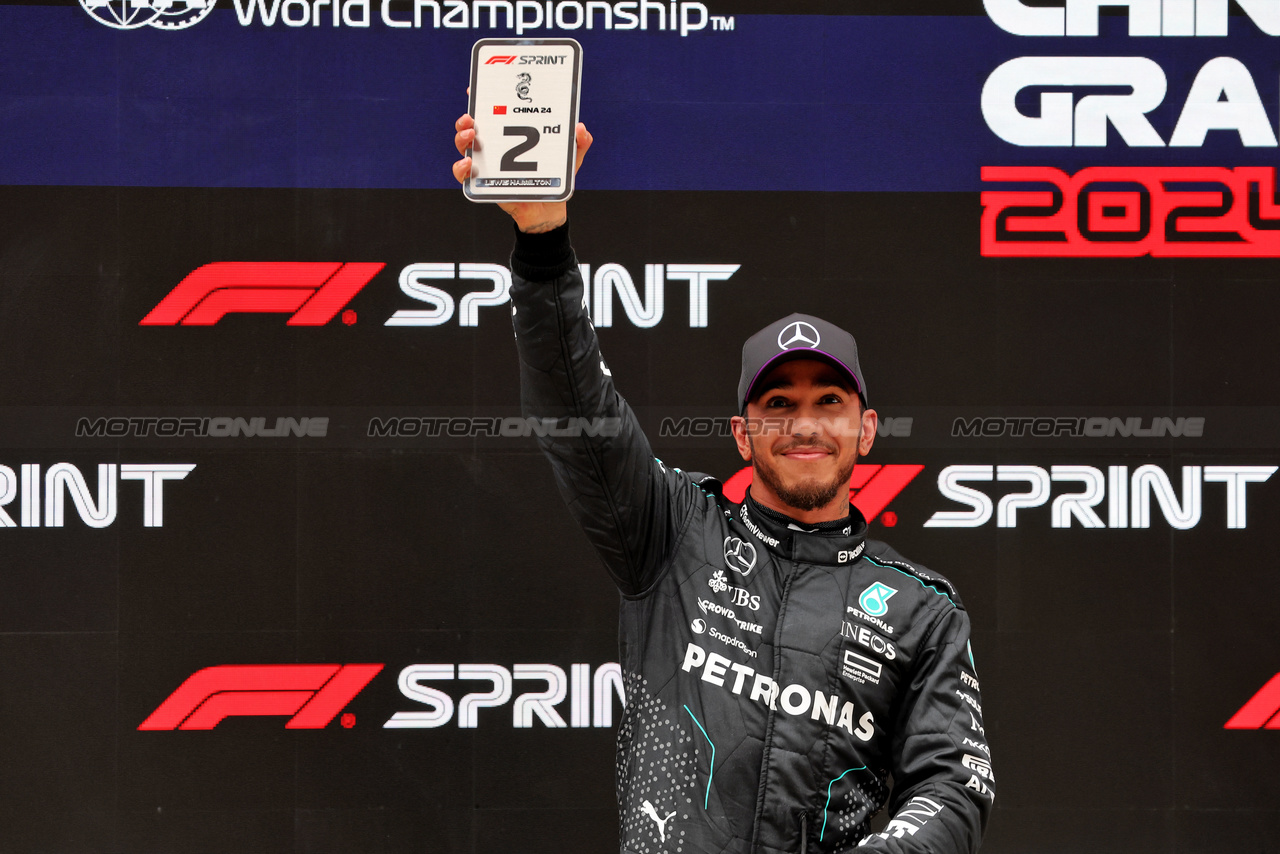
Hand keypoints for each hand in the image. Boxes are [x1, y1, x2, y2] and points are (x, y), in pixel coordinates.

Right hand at [452, 112, 591, 232]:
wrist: (548, 209)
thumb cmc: (555, 179)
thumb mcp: (571, 158)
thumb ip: (580, 142)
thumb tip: (580, 128)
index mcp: (511, 133)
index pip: (494, 112)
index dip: (482, 99)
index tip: (476, 89)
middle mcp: (494, 145)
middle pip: (471, 126)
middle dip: (466, 118)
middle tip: (471, 117)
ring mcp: (486, 162)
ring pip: (464, 145)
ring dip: (462, 137)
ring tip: (471, 135)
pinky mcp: (482, 182)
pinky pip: (464, 175)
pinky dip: (461, 167)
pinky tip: (470, 163)